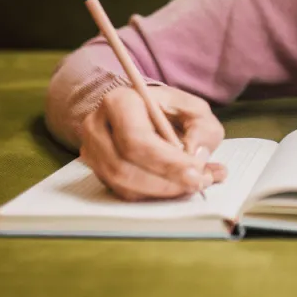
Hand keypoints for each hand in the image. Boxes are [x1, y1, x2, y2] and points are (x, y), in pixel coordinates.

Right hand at [80, 83, 227, 200]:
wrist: (147, 113)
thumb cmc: (171, 111)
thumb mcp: (195, 110)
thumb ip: (203, 129)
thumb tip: (195, 156)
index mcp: (120, 101)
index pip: (136, 139)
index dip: (166, 161)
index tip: (196, 171)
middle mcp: (97, 126)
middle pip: (124, 166)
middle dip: (165, 181)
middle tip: (197, 183)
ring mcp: (93, 150)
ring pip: (122, 183)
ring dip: (160, 191)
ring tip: (191, 185)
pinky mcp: (98, 170)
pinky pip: (121, 191)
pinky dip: (151, 195)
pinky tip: (174, 187)